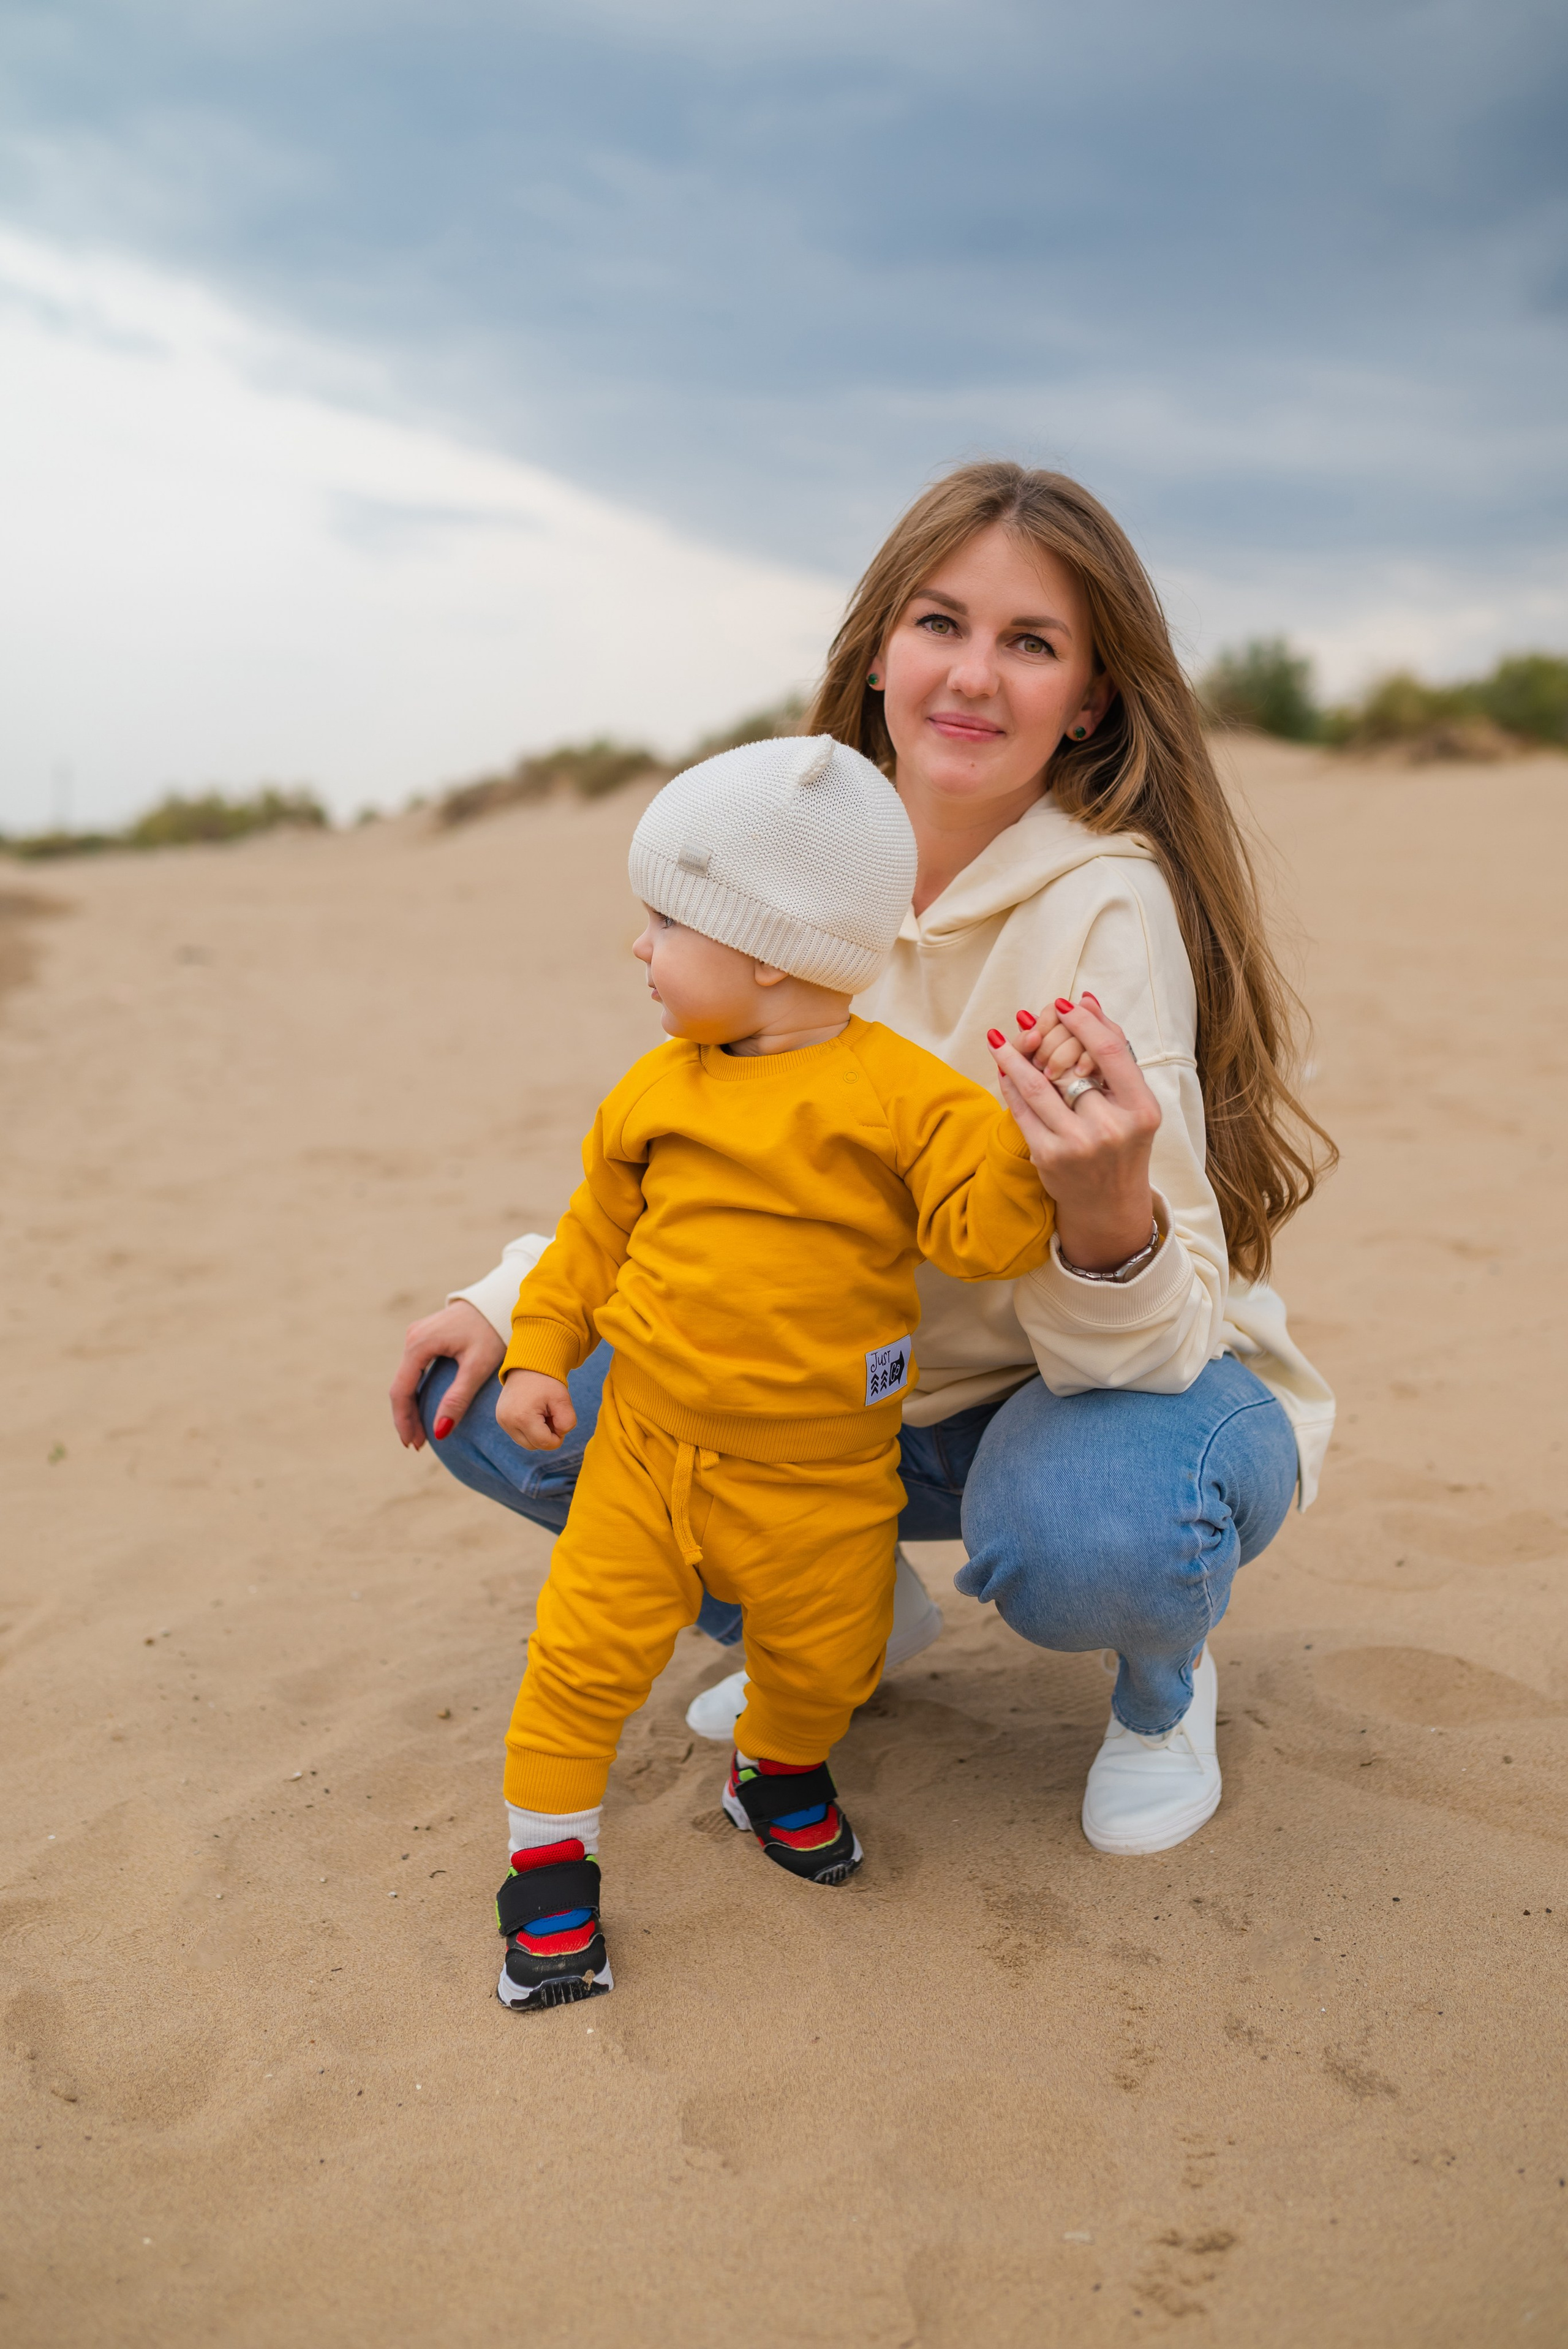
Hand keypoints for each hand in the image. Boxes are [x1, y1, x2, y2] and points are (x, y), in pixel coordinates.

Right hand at [389, 1299, 505, 1448]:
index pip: (401, 1391)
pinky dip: (417, 1391)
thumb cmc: (492, 1331)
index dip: (404, 1421)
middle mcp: (412, 1338)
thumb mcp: (477, 1366)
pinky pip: (414, 1370)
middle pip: (400, 1386)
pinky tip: (425, 1408)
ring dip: (411, 1406)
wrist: (501, 1300)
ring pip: (406, 1379)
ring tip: (421, 1433)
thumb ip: (457, 1399)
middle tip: (417, 1445)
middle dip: (407, 1417)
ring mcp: (417, 1336)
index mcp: (419, 1344)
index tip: (412, 1444)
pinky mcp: (425, 1337)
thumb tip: (439, 1432)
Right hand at [496, 1370, 576, 1451]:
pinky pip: (519, 1435)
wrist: (528, 1367)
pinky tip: (532, 1413)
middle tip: (550, 1414)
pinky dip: (528, 1429)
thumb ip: (567, 1422)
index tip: (559, 1419)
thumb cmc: (547, 1382)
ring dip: (537, 1433)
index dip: (558, 1436)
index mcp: (523, 1417)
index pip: (545, 1444)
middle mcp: (508, 1422)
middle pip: (534, 1446)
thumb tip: (559, 1435)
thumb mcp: (563, 1400)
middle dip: (546, 1435)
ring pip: (526, 1443)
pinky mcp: (500, 1419)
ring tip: (540, 1413)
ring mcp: (502, 1421)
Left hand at [986, 993, 1160, 1272]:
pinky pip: (1021, 1110)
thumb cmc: (1123, 1144)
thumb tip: (1088, 1002)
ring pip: (1037, 1086)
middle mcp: (1111, 1128)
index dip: (1084, 1022)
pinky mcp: (1048, 1157)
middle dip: (1047, 1040)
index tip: (1064, 1003)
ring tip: (998, 1039)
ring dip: (1013, 1057)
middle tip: (1029, 1020)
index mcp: (1141, 1110)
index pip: (1110, 1051)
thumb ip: (1115, 1055)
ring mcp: (1077, 1145)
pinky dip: (1009, 1085)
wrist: (1109, 1206)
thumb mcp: (1133, 1105)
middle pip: (1070, 1066)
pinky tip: (1002, 1069)